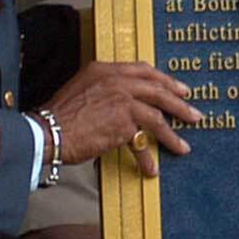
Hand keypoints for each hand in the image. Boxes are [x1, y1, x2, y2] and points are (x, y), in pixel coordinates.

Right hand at [43, 61, 200, 176]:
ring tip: (182, 147)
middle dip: (179, 103)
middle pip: (157, 89)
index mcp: (105, 69)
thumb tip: (126, 100)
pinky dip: (147, 157)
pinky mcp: (122, 123)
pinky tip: (151, 168)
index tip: (178, 89)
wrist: (45, 133)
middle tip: (193, 114)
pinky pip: (141, 141)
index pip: (143, 70)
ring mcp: (122, 100)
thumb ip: (104, 89)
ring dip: (171, 135)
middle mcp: (116, 80)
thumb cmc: (58, 116)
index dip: (163, 80)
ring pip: (156, 116)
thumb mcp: (81, 89)